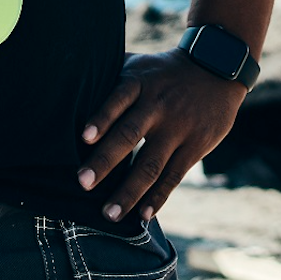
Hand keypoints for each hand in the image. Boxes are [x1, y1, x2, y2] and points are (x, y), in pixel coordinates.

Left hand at [76, 50, 247, 223]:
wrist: (216, 68)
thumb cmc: (162, 71)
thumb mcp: (137, 65)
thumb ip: (108, 79)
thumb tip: (65, 85)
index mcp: (138, 84)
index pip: (117, 100)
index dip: (101, 118)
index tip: (83, 138)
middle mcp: (157, 106)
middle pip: (128, 135)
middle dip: (105, 161)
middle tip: (83, 184)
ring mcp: (177, 128)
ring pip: (150, 164)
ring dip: (129, 191)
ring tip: (109, 214)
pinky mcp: (195, 146)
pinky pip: (174, 175)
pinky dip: (158, 196)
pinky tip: (142, 214)